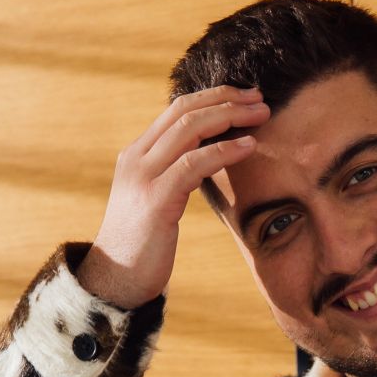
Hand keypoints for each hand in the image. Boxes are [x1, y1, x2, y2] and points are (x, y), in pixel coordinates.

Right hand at [77, 85, 268, 307]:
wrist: (115, 279)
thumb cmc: (144, 242)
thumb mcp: (157, 197)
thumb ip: (176, 173)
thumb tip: (210, 158)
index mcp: (137, 153)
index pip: (177, 108)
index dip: (214, 96)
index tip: (246, 96)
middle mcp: (136, 158)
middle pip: (184, 110)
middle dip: (226, 99)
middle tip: (260, 98)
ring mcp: (143, 177)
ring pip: (189, 129)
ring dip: (230, 117)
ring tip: (261, 115)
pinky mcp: (155, 200)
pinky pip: (194, 164)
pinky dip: (225, 151)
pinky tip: (249, 147)